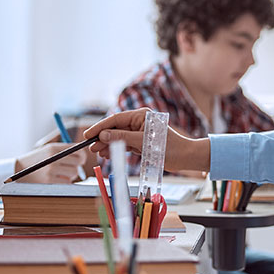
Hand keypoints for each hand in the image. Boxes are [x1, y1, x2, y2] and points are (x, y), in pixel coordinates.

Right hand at [14, 142, 85, 182]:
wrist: (17, 169)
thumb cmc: (36, 160)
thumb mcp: (48, 150)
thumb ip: (64, 150)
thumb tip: (83, 154)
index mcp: (53, 148)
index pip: (77, 150)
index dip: (82, 156)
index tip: (81, 160)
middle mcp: (53, 158)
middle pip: (77, 162)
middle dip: (77, 166)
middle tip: (71, 168)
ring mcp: (51, 170)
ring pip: (73, 173)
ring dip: (70, 175)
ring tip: (61, 174)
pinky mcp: (49, 181)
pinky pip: (67, 182)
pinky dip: (65, 182)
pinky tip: (56, 180)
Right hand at [83, 108, 209, 171]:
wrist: (185, 157)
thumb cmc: (170, 147)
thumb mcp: (143, 142)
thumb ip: (122, 138)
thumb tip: (103, 136)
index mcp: (140, 116)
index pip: (115, 119)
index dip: (100, 127)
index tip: (88, 134)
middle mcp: (138, 121)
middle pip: (115, 128)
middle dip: (102, 137)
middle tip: (91, 146)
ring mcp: (139, 132)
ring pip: (118, 137)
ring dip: (108, 144)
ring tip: (98, 153)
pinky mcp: (140, 142)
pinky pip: (124, 144)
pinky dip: (115, 149)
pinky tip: (107, 154)